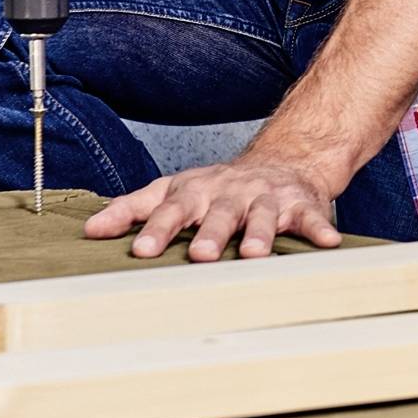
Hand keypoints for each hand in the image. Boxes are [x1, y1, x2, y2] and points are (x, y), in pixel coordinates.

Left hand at [83, 154, 342, 260]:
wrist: (281, 161)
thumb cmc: (218, 187)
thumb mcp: (174, 190)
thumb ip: (133, 209)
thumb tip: (89, 229)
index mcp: (196, 190)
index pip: (171, 208)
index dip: (156, 229)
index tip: (140, 252)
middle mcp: (230, 192)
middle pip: (217, 212)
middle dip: (209, 233)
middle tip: (199, 256)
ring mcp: (266, 197)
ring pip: (262, 215)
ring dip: (259, 233)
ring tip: (255, 254)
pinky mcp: (301, 204)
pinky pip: (312, 217)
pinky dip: (320, 228)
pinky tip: (328, 243)